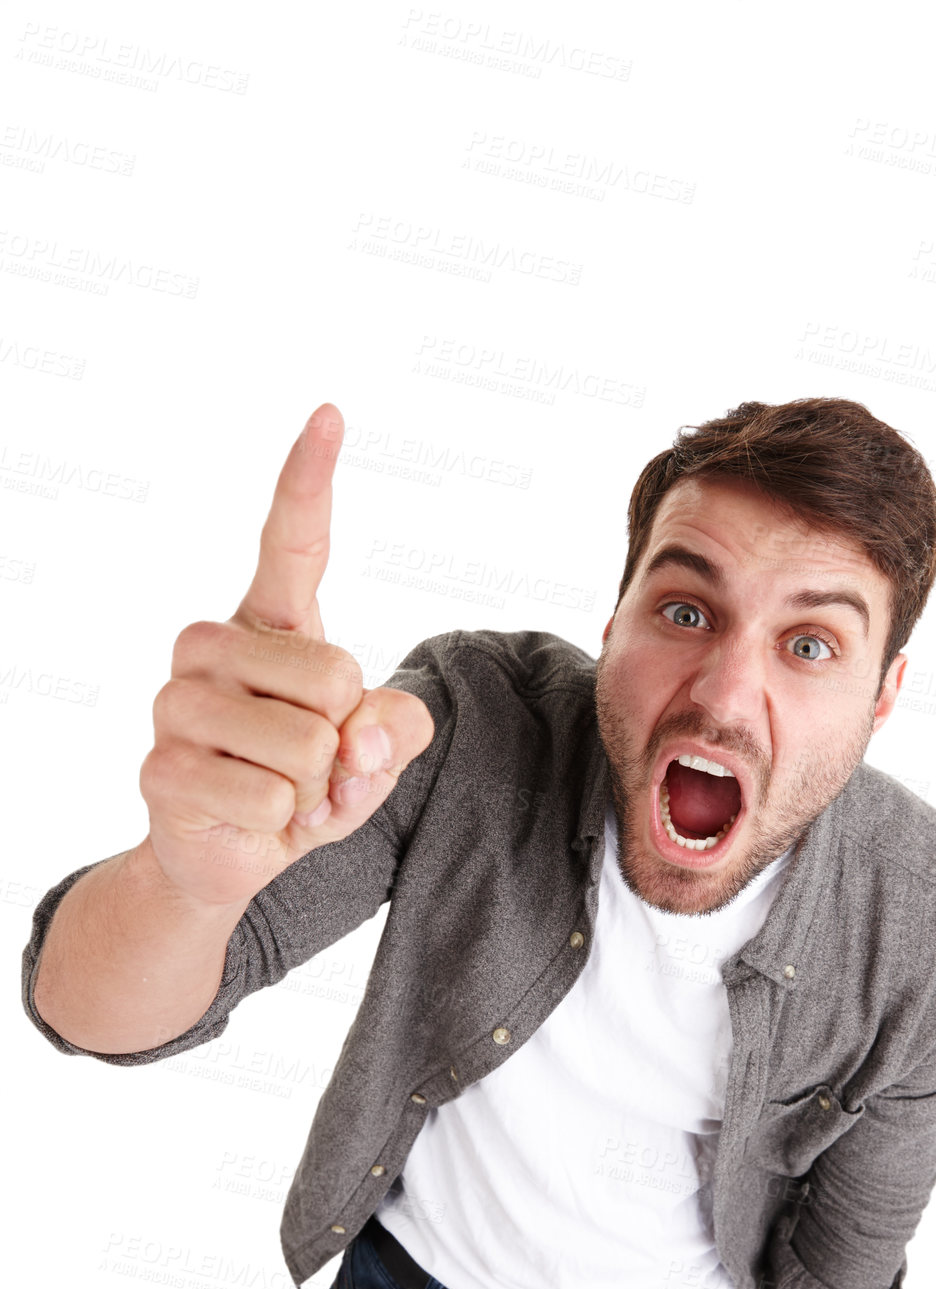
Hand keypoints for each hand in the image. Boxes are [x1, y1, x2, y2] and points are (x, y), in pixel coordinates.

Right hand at [140, 404, 434, 907]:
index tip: (330, 414)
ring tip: (279, 790)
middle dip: (345, 737)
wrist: (230, 853)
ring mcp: (177, 703)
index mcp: (268, 624)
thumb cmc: (305, 782)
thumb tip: (359, 737)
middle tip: (308, 761)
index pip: (293, 543)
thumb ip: (398, 730)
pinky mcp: (162, 768)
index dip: (310, 480)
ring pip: (305, 746)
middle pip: (334, 677)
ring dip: (314, 789)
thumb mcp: (374, 753)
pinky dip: (285, 824)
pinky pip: (270, 800)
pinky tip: (252, 818)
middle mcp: (212, 646)